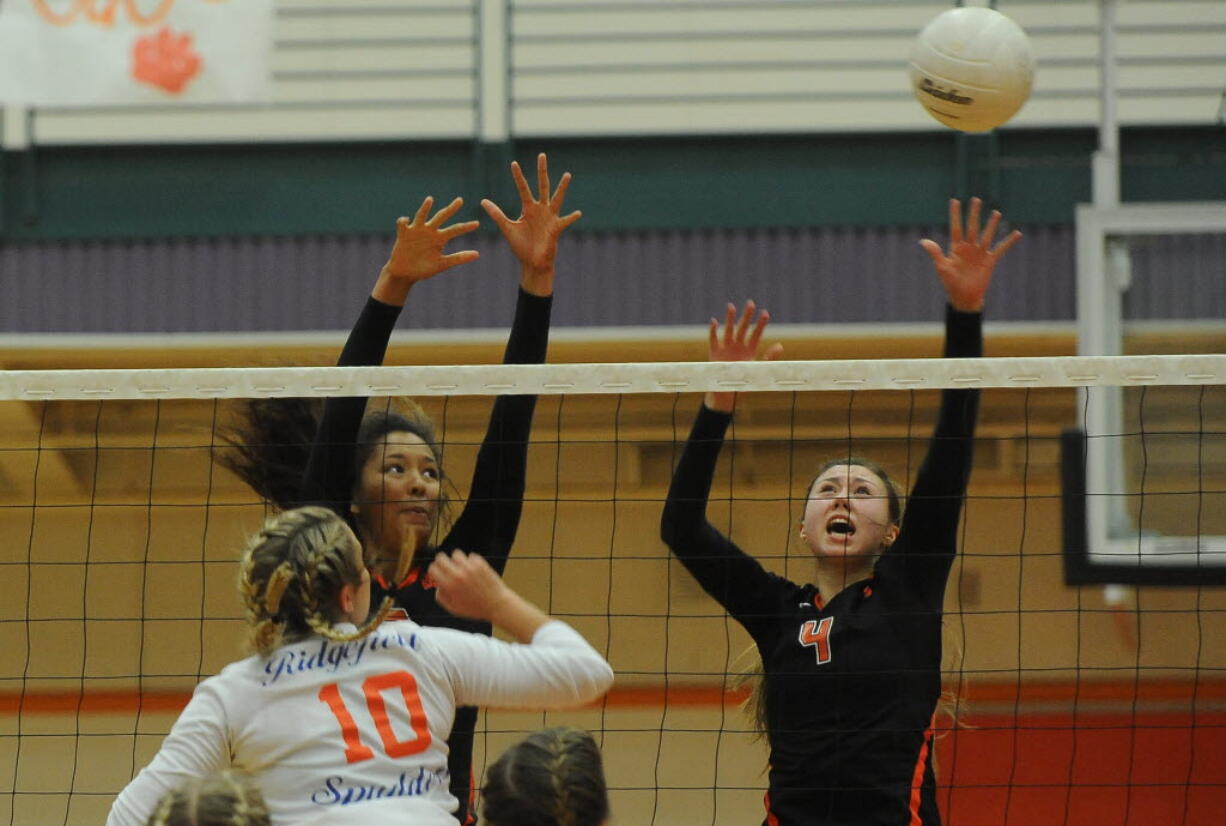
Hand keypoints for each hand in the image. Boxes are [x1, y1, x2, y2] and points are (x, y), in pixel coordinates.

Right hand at [372, 196, 479, 305]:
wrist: (405, 274)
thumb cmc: (423, 269)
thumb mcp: (442, 264)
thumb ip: (458, 258)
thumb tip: (478, 254)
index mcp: (440, 238)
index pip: (455, 230)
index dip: (465, 227)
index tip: (477, 224)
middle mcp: (429, 231)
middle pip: (441, 217)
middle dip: (451, 209)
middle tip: (461, 200)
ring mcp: (416, 231)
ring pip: (421, 216)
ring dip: (425, 208)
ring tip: (430, 199)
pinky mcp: (404, 234)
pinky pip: (403, 224)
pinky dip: (404, 220)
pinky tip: (406, 220)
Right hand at [428, 549, 510, 622]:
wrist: (497, 605)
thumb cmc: (476, 609)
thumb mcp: (454, 609)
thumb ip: (441, 598)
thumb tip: (437, 586)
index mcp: (449, 586)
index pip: (432, 568)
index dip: (434, 570)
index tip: (438, 572)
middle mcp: (458, 575)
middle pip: (441, 557)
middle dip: (441, 561)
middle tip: (446, 566)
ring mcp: (469, 568)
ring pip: (456, 553)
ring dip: (456, 560)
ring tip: (461, 567)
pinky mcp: (480, 563)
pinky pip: (470, 556)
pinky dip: (471, 561)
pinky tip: (474, 570)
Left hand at [481, 153, 581, 296]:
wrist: (532, 262)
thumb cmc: (521, 246)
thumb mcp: (507, 228)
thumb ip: (497, 214)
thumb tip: (483, 200)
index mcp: (528, 208)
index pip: (523, 188)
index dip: (518, 176)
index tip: (513, 163)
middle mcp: (540, 209)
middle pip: (542, 186)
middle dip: (541, 171)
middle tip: (541, 155)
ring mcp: (550, 217)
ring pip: (556, 198)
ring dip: (562, 187)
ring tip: (567, 175)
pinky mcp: (556, 229)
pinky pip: (565, 221)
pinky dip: (571, 217)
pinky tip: (577, 213)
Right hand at [705, 300, 782, 412]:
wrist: (727, 394)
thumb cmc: (744, 382)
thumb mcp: (759, 369)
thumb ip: (769, 357)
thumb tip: (781, 345)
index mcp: (750, 350)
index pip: (756, 334)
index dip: (761, 324)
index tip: (765, 313)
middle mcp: (738, 346)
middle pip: (743, 328)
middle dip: (746, 316)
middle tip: (750, 303)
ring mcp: (726, 348)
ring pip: (728, 330)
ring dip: (729, 319)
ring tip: (731, 307)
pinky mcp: (715, 353)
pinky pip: (713, 340)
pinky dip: (713, 331)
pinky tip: (714, 321)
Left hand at [919, 197, 1020, 312]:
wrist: (964, 297)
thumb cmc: (951, 283)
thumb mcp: (942, 268)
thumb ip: (935, 253)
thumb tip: (923, 241)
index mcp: (956, 248)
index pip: (956, 227)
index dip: (955, 215)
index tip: (955, 201)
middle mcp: (968, 248)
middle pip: (972, 227)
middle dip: (974, 214)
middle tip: (976, 199)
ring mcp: (980, 253)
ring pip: (986, 235)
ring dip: (991, 225)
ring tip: (996, 212)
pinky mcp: (990, 261)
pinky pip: (1001, 249)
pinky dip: (1009, 242)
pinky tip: (1017, 233)